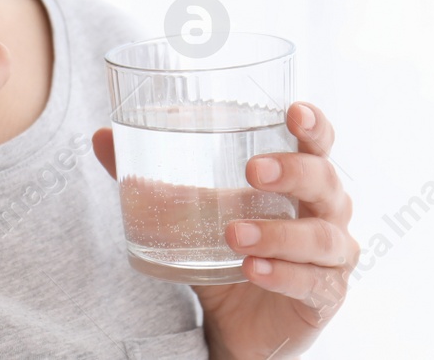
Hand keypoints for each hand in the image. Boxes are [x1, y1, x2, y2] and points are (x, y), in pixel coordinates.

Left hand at [91, 102, 355, 358]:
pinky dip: (283, 274)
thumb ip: (152, 177)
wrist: (237, 323)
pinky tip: (254, 271)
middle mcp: (325, 211)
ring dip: (278, 233)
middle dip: (293, 172)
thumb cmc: (226, 250)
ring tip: (234, 235)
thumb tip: (102, 137)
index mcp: (300, 179)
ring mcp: (331, 256)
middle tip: (252, 171)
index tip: (294, 111)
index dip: (314, 124)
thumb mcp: (190, 212)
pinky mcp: (324, 296)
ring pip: (322, 237)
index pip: (318, 143)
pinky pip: (314, 282)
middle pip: (326, 181)